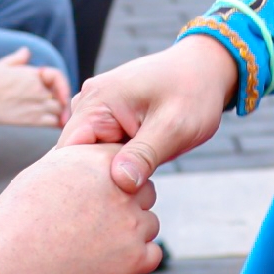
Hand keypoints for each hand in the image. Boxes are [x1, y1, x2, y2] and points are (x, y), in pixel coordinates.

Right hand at [0, 59, 67, 126]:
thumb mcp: (1, 65)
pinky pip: (52, 124)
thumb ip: (17, 58)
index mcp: (33, 74)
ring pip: (57, 112)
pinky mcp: (33, 121)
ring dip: (54, 116)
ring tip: (46, 120)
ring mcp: (37, 106)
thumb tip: (26, 52)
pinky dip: (51, 125)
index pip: (57, 77)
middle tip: (51, 110)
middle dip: (56, 103)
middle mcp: (38, 90)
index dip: (61, 85)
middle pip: (58, 97)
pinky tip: (42, 127)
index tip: (59, 94)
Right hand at [0, 141, 163, 273]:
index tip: (103, 193)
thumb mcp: (42, 171)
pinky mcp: (133, 257)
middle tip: (101, 219)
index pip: (128, 159)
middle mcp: (122, 188)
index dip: (118, 176)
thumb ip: (72, 159)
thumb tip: (81, 151)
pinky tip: (111, 261)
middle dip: (130, 202)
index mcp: (99, 161)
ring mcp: (131, 223)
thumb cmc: (18, 215)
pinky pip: (152, 255)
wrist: (12, 260)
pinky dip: (136, 260)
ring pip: (149, 223)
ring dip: (132, 231)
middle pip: (147, 190)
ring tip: (98, 243)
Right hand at [63, 34, 238, 193]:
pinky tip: (135, 173)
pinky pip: (101, 147)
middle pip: (76, 156)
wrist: (206, 69)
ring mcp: (96, 108)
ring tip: (133, 187)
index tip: (104, 204)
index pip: (68, 153)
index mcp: (96, 101)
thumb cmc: (193, 92)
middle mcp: (88, 102)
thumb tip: (120, 183)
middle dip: (96, 179)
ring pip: (89, 154)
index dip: (80, 181)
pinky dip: (115, 162)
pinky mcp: (108, 116)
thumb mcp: (173, 127)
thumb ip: (145, 154)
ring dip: (106, 172)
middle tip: (125, 202)